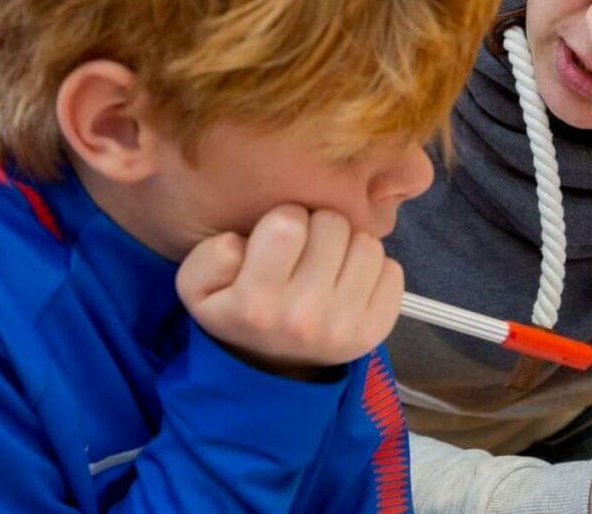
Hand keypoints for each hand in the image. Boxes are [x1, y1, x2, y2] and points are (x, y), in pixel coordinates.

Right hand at [176, 204, 403, 372]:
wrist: (270, 372)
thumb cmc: (238, 314)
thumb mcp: (198, 288)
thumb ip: (210, 254)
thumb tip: (245, 243)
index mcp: (256, 301)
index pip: (287, 222)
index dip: (283, 220)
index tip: (278, 239)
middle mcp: (304, 316)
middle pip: (333, 225)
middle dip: (318, 228)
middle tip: (306, 250)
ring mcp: (345, 326)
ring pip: (367, 244)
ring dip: (348, 246)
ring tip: (328, 264)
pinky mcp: (376, 331)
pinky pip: (393, 271)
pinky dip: (373, 270)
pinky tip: (349, 282)